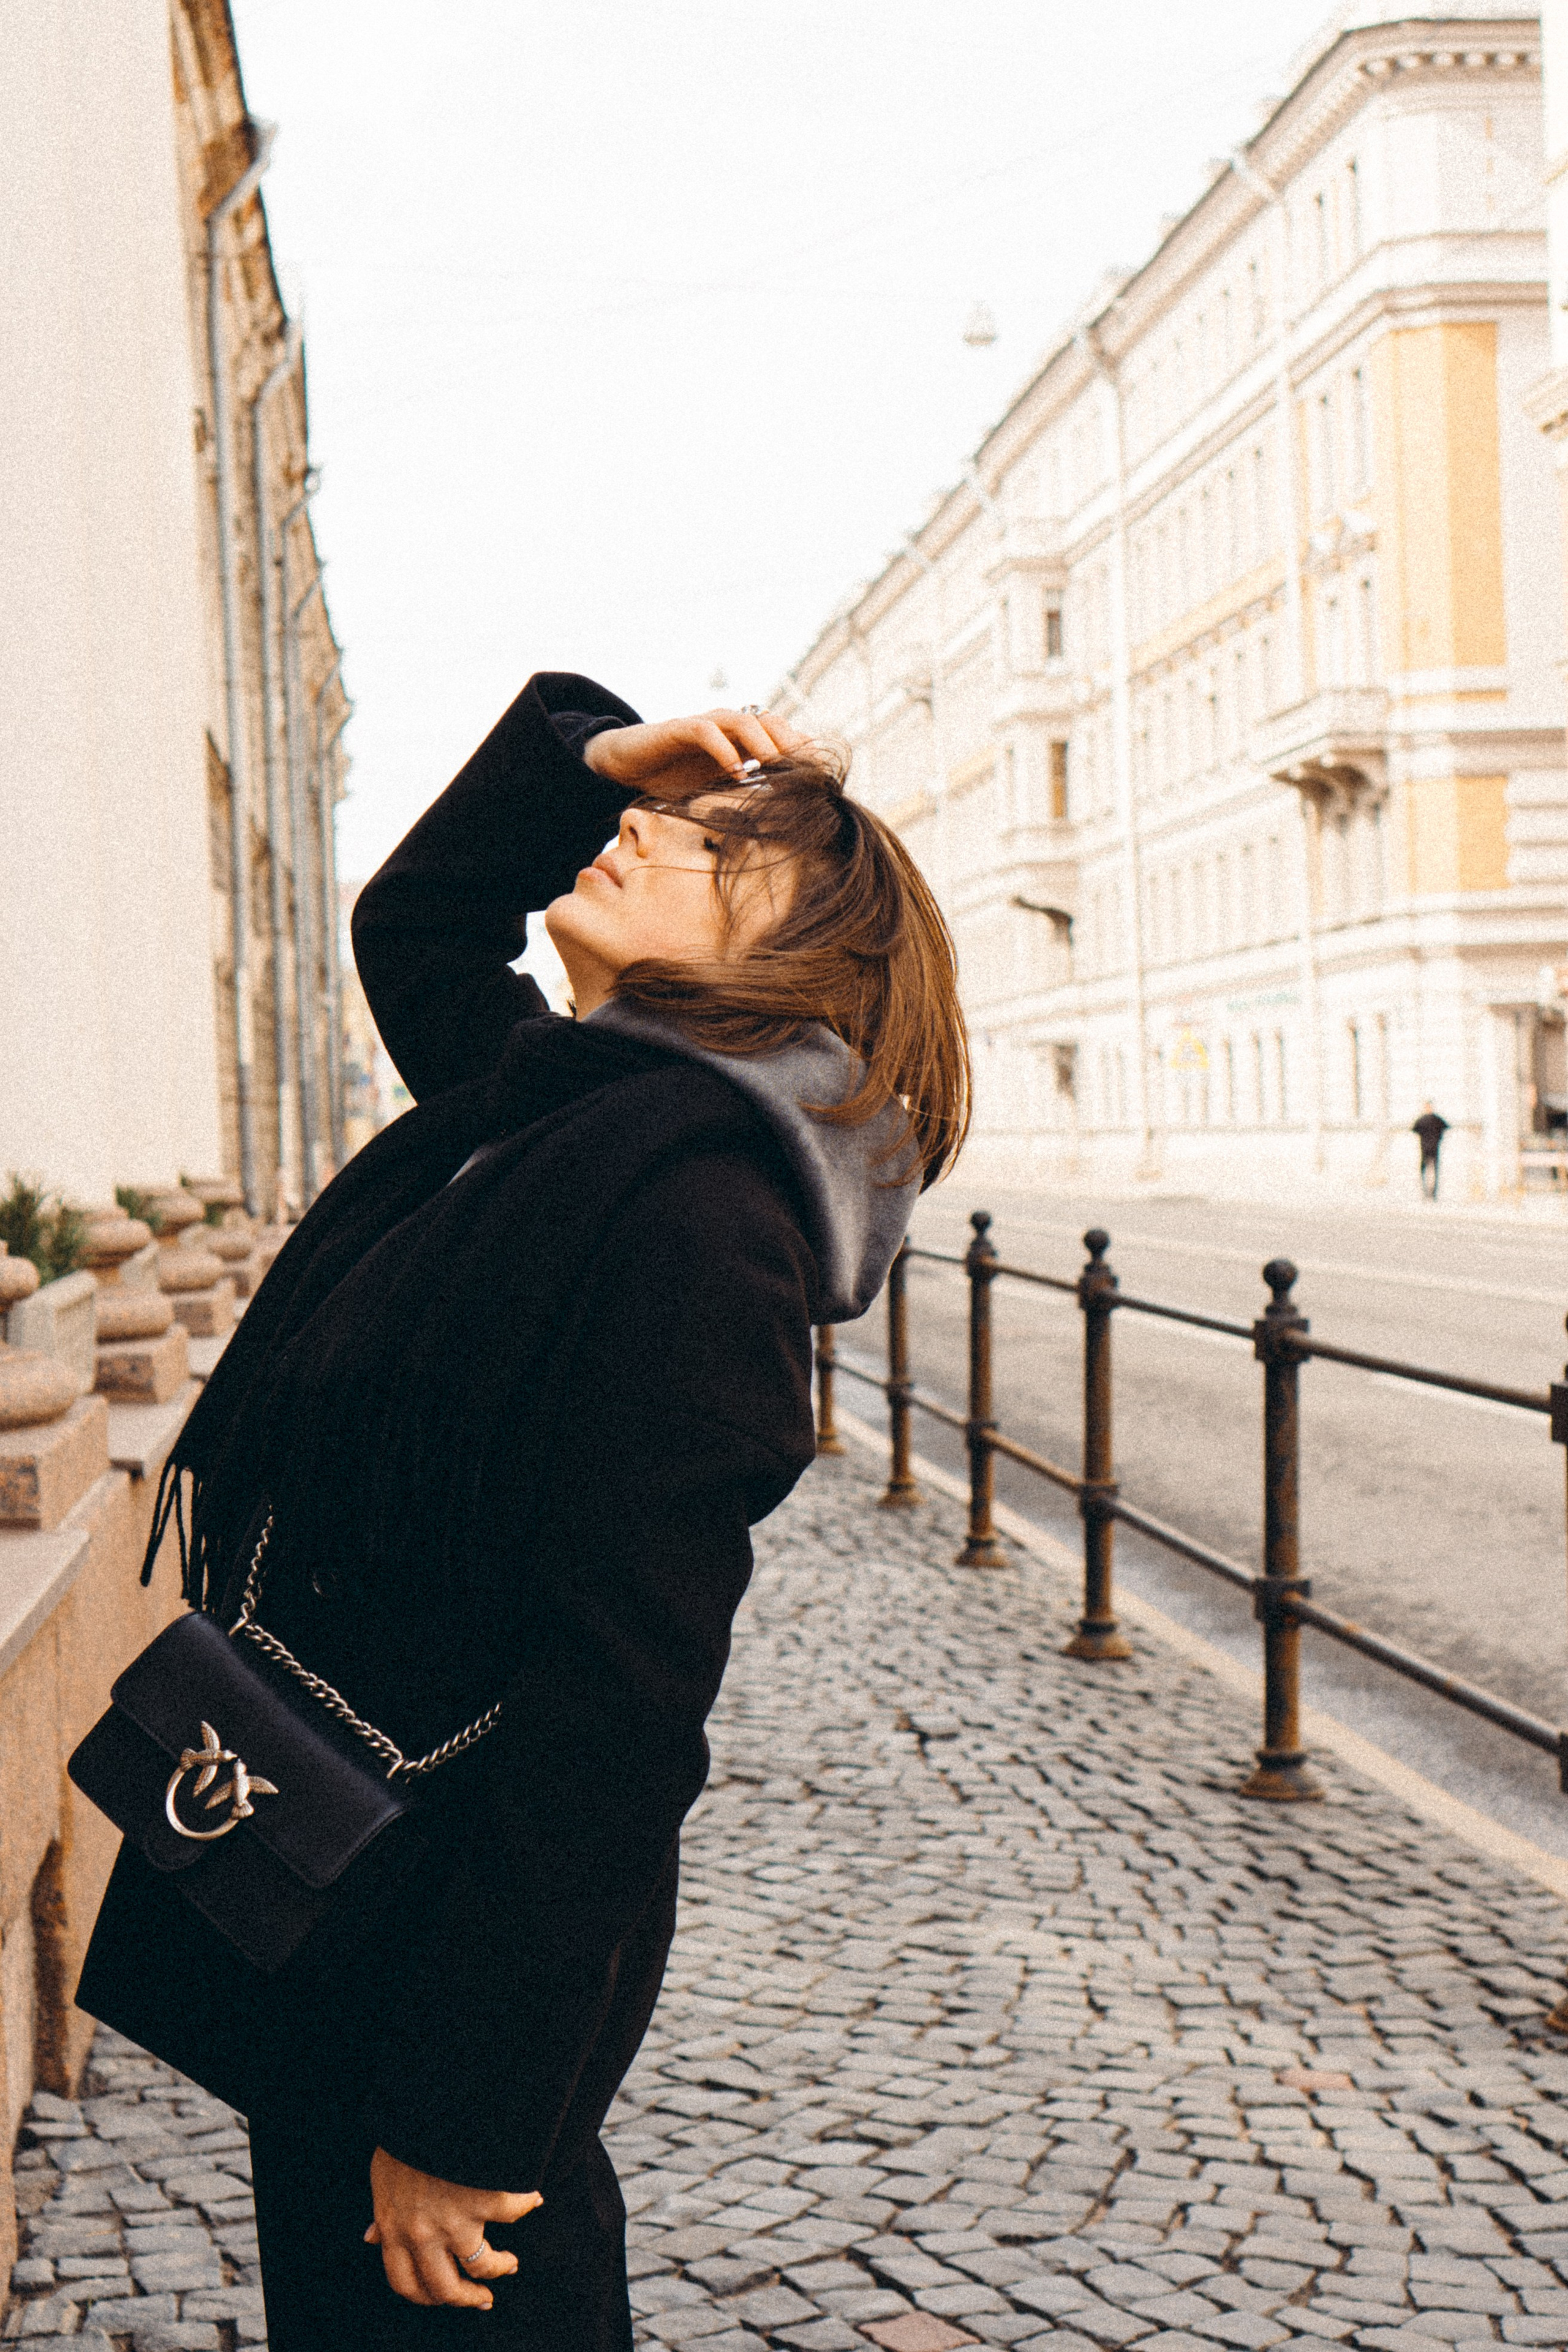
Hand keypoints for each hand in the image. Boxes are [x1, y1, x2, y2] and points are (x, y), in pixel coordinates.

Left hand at [365, 2146, 541, 2307]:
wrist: (427, 2102)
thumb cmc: (403, 2134)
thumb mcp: (380, 2176)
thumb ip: (382, 2212)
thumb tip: (371, 2238)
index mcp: (394, 2228)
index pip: (404, 2283)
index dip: (424, 2296)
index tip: (439, 2295)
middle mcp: (424, 2233)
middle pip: (445, 2289)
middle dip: (467, 2298)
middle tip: (482, 2299)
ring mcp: (456, 2220)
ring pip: (482, 2265)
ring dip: (500, 2268)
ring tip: (510, 2265)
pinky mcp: (485, 2199)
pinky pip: (514, 2211)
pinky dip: (526, 2203)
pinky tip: (533, 2198)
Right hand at [583, 706, 809, 799]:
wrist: (625, 764)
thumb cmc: (672, 779)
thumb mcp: (715, 792)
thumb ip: (744, 797)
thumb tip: (781, 823)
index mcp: (740, 740)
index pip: (780, 736)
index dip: (802, 752)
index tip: (822, 777)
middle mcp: (727, 726)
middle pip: (770, 722)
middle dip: (791, 743)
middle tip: (809, 769)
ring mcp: (705, 724)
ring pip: (744, 721)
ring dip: (764, 743)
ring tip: (778, 766)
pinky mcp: (679, 728)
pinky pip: (706, 731)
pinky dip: (724, 749)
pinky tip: (735, 771)